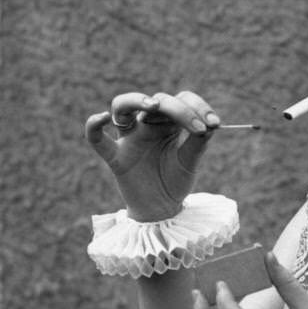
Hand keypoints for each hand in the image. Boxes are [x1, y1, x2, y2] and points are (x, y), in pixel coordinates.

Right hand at [84, 89, 220, 221]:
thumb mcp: (191, 161)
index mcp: (169, 121)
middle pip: (157, 101)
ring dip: (136, 101)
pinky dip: (93, 127)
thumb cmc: (175, 180)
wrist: (161, 209)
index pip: (180, 99)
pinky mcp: (116, 157)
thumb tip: (211, 124)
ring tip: (153, 105)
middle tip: (198, 127)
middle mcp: (147, 124)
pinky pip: (97, 140)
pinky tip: (102, 117)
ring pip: (121, 106)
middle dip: (179, 110)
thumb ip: (198, 142)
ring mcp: (129, 139)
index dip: (197, 106)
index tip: (214, 123)